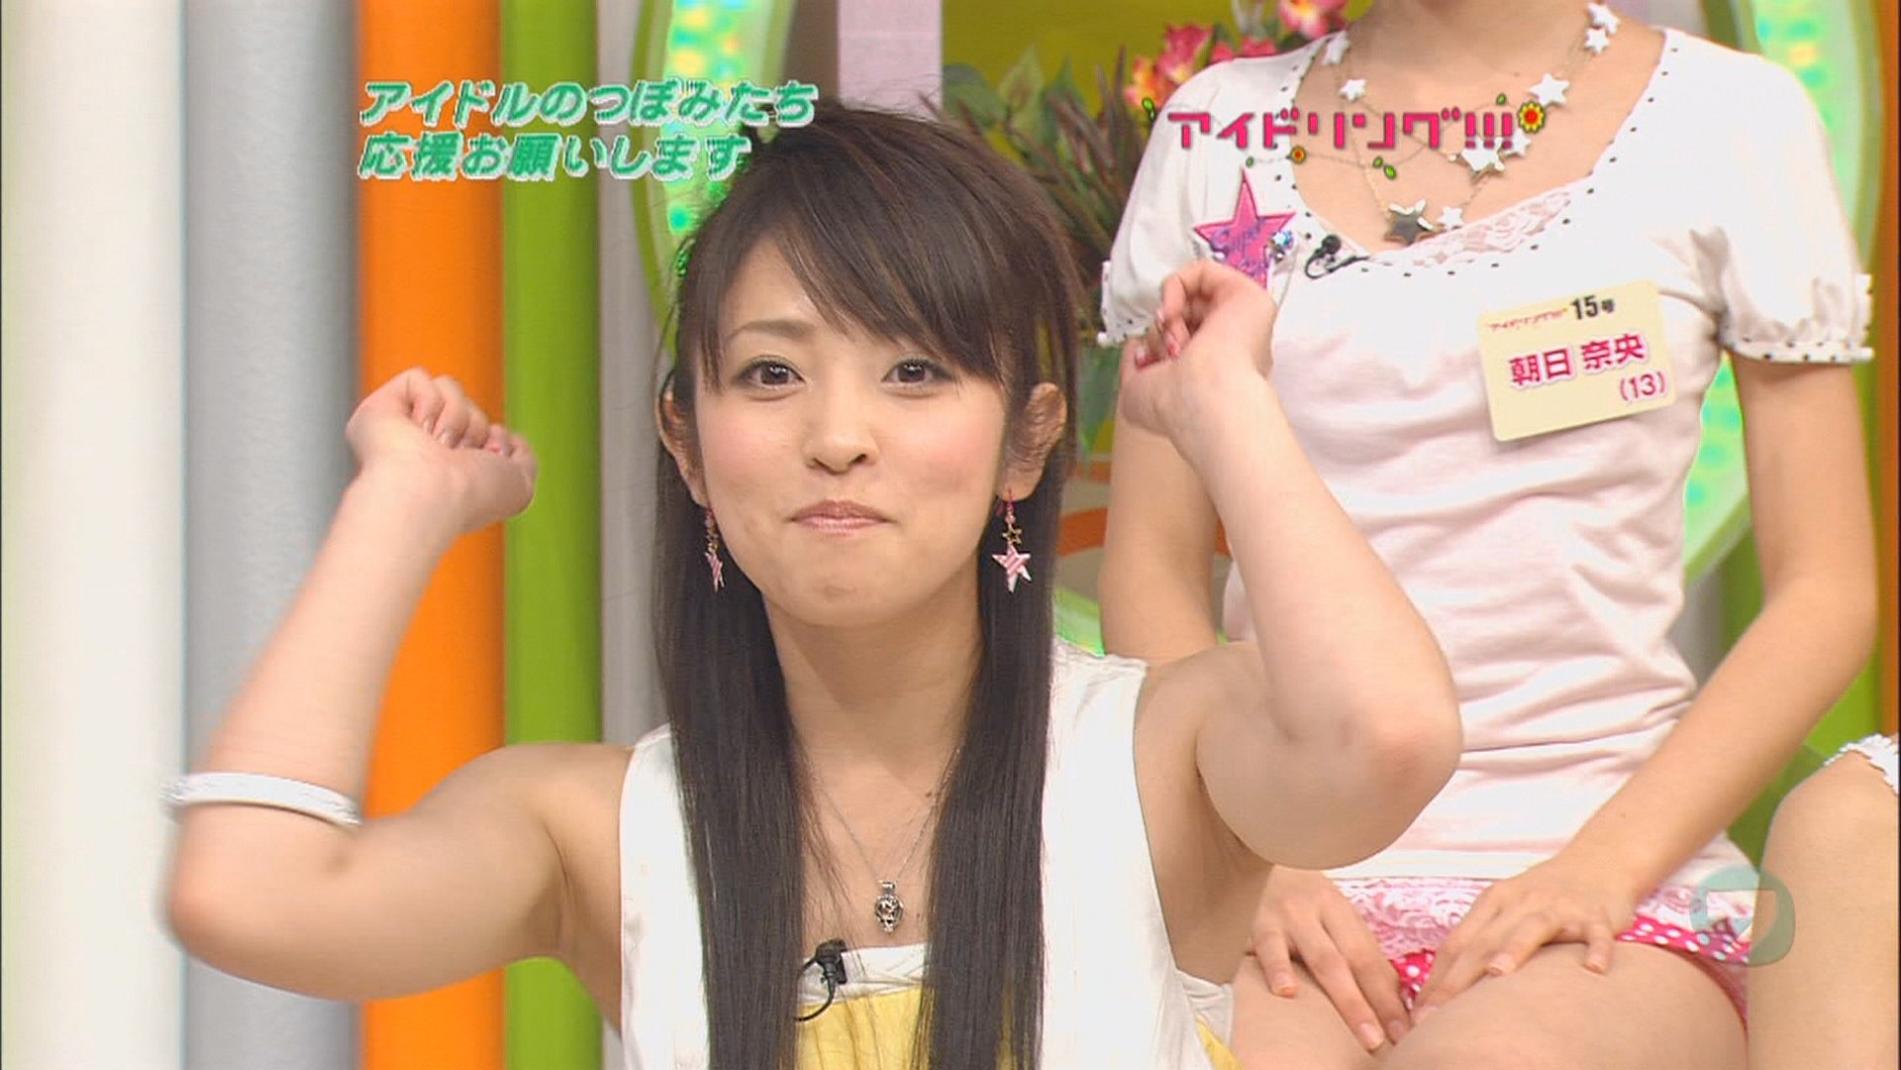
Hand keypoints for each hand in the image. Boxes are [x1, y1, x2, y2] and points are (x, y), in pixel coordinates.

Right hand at [344, 367, 537, 536]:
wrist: (432, 492)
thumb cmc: (472, 495)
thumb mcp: (520, 487)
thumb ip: (523, 461)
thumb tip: (507, 438)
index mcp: (454, 468)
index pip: (483, 431)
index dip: (495, 443)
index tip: (490, 463)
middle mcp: (425, 449)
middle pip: (470, 406)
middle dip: (476, 428)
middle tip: (459, 457)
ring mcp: (400, 429)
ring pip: (448, 386)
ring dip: (456, 417)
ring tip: (438, 447)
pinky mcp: (380, 408)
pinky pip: (419, 378)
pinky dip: (428, 401)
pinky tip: (418, 431)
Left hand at [1115, 260, 1277, 449]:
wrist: (1203, 399)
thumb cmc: (1175, 406)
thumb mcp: (1136, 392)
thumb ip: (1134, 366)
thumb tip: (1139, 343)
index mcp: (1215, 371)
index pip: (1185, 342)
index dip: (1160, 342)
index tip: (1147, 357)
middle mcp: (1232, 347)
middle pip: (1188, 316)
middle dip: (1164, 330)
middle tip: (1164, 349)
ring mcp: (1243, 322)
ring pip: (1194, 297)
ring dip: (1171, 313)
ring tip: (1172, 339)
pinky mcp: (1249, 296)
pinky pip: (1204, 271)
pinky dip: (1176, 285)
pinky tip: (1170, 314)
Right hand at [1252, 866, 1409, 1052]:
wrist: (1257, 850)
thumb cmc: (1296, 897)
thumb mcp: (1328, 916)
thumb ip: (1355, 953)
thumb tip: (1393, 999)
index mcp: (1342, 913)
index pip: (1371, 962)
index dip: (1389, 1000)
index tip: (1404, 1033)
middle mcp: (1320, 912)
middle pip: (1352, 962)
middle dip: (1372, 1005)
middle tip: (1382, 1040)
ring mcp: (1290, 916)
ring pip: (1322, 959)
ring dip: (1345, 996)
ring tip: (1360, 1029)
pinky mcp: (1257, 921)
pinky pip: (1269, 947)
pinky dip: (1278, 969)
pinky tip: (1286, 991)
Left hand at [1410, 854, 1633, 1021]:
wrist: (1598, 862)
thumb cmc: (1542, 898)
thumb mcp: (1506, 911)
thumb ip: (1480, 944)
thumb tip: (1445, 989)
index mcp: (1493, 903)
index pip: (1456, 944)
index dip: (1436, 980)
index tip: (1420, 1015)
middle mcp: (1521, 903)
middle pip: (1484, 942)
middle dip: (1457, 980)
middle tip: (1438, 1016)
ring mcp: (1558, 908)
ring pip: (1532, 929)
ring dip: (1514, 950)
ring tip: (1498, 976)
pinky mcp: (1595, 915)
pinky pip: (1596, 934)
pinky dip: (1596, 950)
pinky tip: (1594, 970)